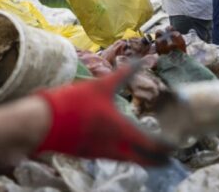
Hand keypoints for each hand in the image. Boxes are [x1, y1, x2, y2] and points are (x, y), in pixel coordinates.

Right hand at [35, 64, 169, 164]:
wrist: (42, 123)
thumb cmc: (73, 103)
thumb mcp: (102, 85)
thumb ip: (124, 74)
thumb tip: (142, 59)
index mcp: (121, 131)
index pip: (151, 144)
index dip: (166, 147)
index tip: (177, 146)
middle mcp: (114, 146)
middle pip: (143, 159)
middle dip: (158, 159)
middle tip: (170, 158)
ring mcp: (100, 153)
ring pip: (128, 159)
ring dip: (142, 158)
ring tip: (152, 155)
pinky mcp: (88, 153)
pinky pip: (114, 157)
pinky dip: (126, 156)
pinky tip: (124, 149)